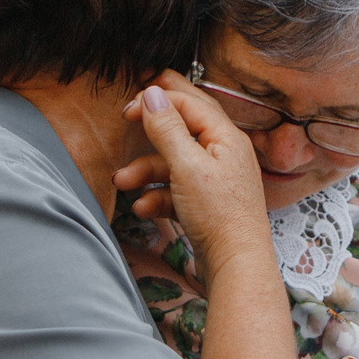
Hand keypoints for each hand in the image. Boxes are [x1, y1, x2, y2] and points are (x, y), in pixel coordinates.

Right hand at [114, 75, 272, 290]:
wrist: (236, 264)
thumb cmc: (218, 214)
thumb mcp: (186, 165)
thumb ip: (167, 129)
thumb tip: (153, 94)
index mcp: (225, 137)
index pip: (189, 103)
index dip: (157, 100)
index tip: (127, 108)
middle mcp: (223, 153)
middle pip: (184, 126)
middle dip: (153, 124)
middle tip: (127, 112)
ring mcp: (215, 179)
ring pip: (174, 163)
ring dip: (145, 171)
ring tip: (122, 182)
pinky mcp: (207, 203)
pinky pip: (177, 189)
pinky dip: (158, 196)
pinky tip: (143, 209)